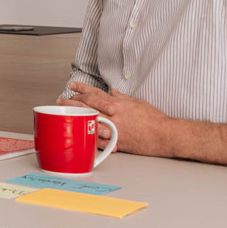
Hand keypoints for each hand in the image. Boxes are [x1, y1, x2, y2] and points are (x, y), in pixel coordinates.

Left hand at [59, 81, 173, 155]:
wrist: (165, 135)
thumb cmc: (155, 119)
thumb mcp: (138, 102)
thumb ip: (123, 97)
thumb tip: (114, 92)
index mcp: (118, 103)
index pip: (96, 92)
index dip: (82, 87)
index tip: (72, 85)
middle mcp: (114, 114)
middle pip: (88, 105)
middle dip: (72, 102)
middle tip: (61, 100)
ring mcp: (114, 128)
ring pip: (90, 121)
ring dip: (76, 118)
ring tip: (64, 116)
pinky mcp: (117, 141)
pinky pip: (99, 139)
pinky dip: (89, 136)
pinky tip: (79, 135)